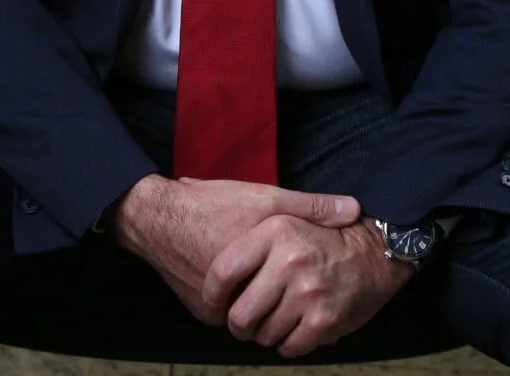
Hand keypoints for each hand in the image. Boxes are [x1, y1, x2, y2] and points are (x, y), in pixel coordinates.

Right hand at [109, 174, 361, 326]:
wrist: (155, 216)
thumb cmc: (212, 204)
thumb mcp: (266, 198)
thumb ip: (309, 207)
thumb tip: (354, 209)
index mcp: (256, 277)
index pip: (296, 302)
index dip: (311, 291)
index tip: (320, 279)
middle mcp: (232, 303)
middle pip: (274, 312)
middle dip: (288, 299)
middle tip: (299, 281)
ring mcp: (212, 311)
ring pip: (252, 312)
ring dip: (262, 297)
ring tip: (271, 275)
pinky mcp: (198, 309)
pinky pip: (230, 309)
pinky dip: (239, 295)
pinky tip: (244, 272)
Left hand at [201, 214, 414, 356]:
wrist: (373, 252)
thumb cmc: (320, 239)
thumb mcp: (286, 218)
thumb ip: (250, 235)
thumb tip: (207, 252)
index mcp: (275, 231)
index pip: (223, 272)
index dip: (211, 296)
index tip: (214, 304)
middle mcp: (289, 259)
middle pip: (240, 315)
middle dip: (239, 325)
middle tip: (246, 321)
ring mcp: (308, 290)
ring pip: (264, 335)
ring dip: (266, 334)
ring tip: (276, 318)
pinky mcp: (324, 318)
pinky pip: (289, 347)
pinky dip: (288, 343)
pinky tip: (295, 326)